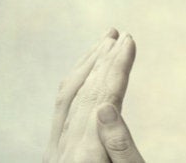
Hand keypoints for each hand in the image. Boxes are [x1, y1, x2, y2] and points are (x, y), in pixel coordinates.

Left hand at [44, 29, 144, 162]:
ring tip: (104, 44)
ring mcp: (57, 152)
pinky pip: (63, 111)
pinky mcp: (57, 154)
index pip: (103, 97)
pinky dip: (77, 85)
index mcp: (86, 154)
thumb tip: (106, 107)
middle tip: (121, 34)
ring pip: (69, 99)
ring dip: (88, 67)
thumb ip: (118, 144)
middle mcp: (65, 150)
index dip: (118, 65)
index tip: (129, 40)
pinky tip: (87, 75)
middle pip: (85, 92)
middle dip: (105, 59)